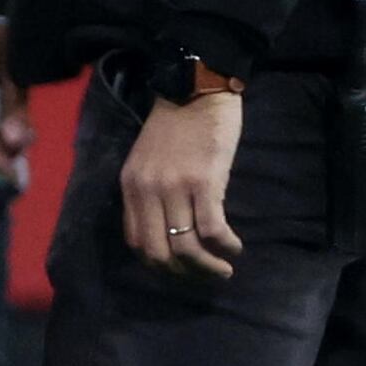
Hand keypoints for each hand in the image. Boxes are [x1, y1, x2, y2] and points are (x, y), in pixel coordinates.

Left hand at [119, 86, 243, 283]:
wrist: (195, 89)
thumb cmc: (175, 124)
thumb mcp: (146, 159)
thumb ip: (148, 191)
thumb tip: (164, 229)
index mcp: (130, 186)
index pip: (135, 241)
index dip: (157, 263)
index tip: (177, 268)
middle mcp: (147, 191)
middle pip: (158, 252)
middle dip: (182, 274)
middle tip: (202, 277)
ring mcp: (175, 188)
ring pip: (187, 247)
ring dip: (207, 267)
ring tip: (223, 270)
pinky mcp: (205, 182)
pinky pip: (213, 229)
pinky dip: (225, 246)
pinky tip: (234, 247)